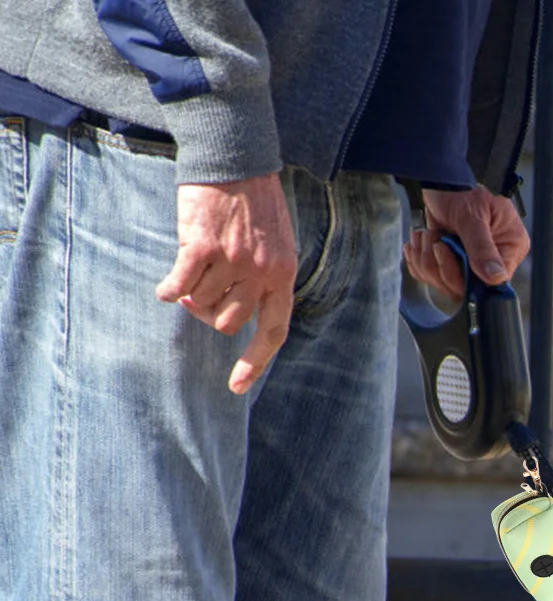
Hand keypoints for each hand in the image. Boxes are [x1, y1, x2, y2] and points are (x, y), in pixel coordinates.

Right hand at [156, 175, 297, 394]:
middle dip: (211, 315)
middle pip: (229, 323)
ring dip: (192, 296)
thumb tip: (236, 315)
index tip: (236, 386)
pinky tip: (165, 288)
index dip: (255, 363)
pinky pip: (181, 284)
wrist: (236, 158)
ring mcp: (232, 261)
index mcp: (283, 277)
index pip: (273, 332)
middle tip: (201, 296)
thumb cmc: (254, 202)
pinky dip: (170, 289)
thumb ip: (264, 278)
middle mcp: (260, 274)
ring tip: (192, 275)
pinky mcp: (202, 246)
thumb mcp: (275, 245)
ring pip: (203, 303)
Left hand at [404, 185, 529, 298]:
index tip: (448, 253)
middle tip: (434, 239)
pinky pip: (431, 277)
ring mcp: (471, 264)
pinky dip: (419, 259)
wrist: (441, 179)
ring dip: (427, 260)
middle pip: (466, 288)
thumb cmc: (462, 190)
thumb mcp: (472, 216)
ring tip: (427, 235)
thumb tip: (496, 278)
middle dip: (441, 266)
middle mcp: (493, 261)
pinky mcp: (451, 264)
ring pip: (444, 284)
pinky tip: (420, 241)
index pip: (495, 282)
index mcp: (509, 249)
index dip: (469, 279)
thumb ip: (482, 248)